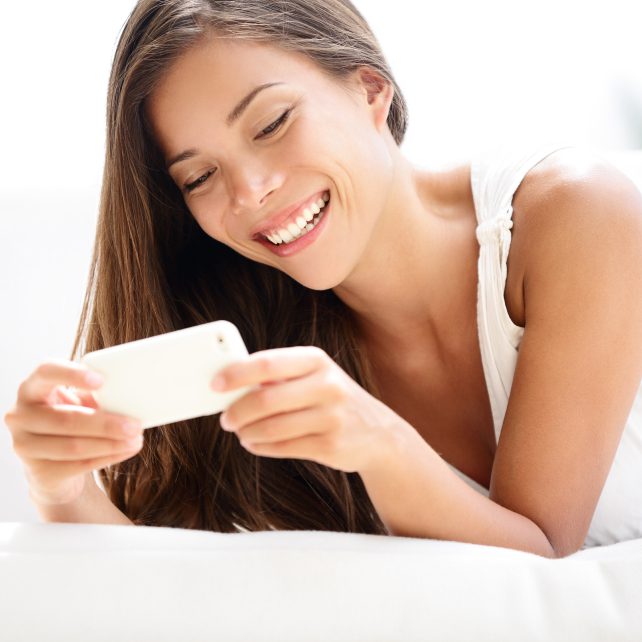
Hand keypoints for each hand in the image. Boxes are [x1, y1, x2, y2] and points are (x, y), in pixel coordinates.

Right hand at [3, 359, 144, 505]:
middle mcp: (21, 415)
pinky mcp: (39, 471)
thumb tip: (130, 396)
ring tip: (136, 439)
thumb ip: (97, 395)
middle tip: (135, 425)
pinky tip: (126, 450)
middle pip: (66, 419)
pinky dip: (107, 457)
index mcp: (32, 387)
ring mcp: (25, 445)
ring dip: (110, 444)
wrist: (53, 464)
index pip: (46, 372)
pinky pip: (79, 465)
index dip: (72, 375)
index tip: (101, 381)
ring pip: (73, 446)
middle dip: (105, 424)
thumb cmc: (71, 419)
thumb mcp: (81, 402)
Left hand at [211, 346, 400, 472]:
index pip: (267, 363)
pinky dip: (260, 447)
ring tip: (240, 432)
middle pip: (265, 398)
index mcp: (317, 360)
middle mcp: (327, 385)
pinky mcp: (331, 445)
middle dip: (237, 411)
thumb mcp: (314, 376)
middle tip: (225, 419)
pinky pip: (282, 448)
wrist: (378, 433)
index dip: (236, 374)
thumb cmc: (332, 399)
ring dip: (247, 432)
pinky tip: (254, 443)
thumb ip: (279, 377)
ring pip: (271, 427)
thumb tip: (231, 383)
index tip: (215, 385)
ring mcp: (332, 416)